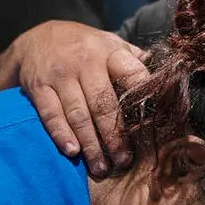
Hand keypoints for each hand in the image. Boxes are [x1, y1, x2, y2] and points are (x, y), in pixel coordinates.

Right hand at [0, 20, 148, 175]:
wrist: (37, 37)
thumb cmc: (84, 46)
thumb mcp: (109, 43)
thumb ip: (134, 59)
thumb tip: (166, 78)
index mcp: (109, 51)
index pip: (132, 74)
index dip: (143, 98)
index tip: (151, 126)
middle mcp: (85, 62)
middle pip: (103, 103)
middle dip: (115, 136)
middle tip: (124, 161)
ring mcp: (60, 75)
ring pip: (78, 114)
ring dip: (91, 144)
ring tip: (101, 167)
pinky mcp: (39, 86)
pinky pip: (51, 113)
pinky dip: (61, 134)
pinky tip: (72, 152)